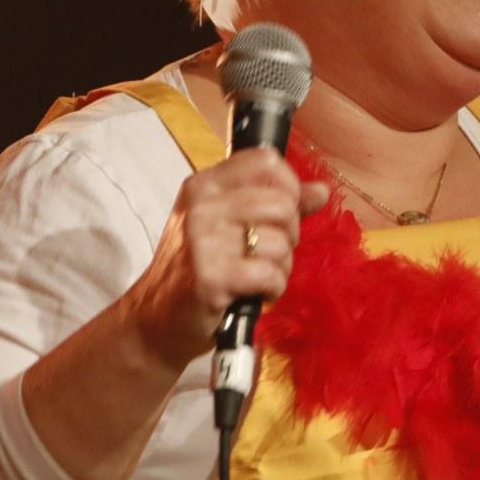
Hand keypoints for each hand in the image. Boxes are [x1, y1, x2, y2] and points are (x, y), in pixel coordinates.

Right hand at [122, 148, 329, 369]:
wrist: (158, 318)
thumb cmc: (200, 267)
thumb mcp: (231, 226)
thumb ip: (278, 204)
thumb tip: (322, 191)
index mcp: (206, 184)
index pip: (266, 161)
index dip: (289, 186)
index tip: (283, 213)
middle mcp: (202, 205)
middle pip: (281, 203)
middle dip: (290, 234)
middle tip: (269, 253)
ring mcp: (203, 239)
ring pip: (279, 242)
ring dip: (280, 267)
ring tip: (257, 276)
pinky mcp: (211, 276)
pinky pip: (270, 274)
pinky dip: (272, 289)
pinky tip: (255, 293)